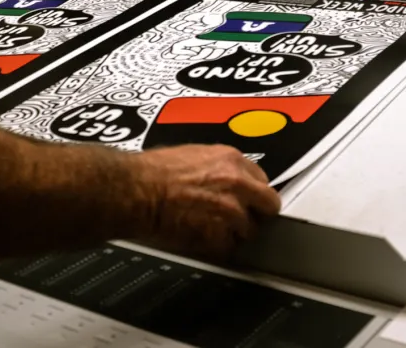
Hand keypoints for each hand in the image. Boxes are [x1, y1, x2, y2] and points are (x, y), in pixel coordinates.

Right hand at [133, 145, 281, 258]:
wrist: (136, 189)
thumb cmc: (152, 172)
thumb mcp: (193, 155)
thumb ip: (218, 167)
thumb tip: (223, 179)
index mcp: (231, 160)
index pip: (262, 181)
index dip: (252, 194)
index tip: (246, 200)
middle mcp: (238, 183)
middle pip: (269, 206)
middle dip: (256, 214)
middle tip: (239, 219)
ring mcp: (232, 210)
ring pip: (250, 230)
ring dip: (234, 233)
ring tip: (211, 230)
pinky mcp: (220, 234)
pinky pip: (228, 248)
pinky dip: (217, 248)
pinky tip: (201, 240)